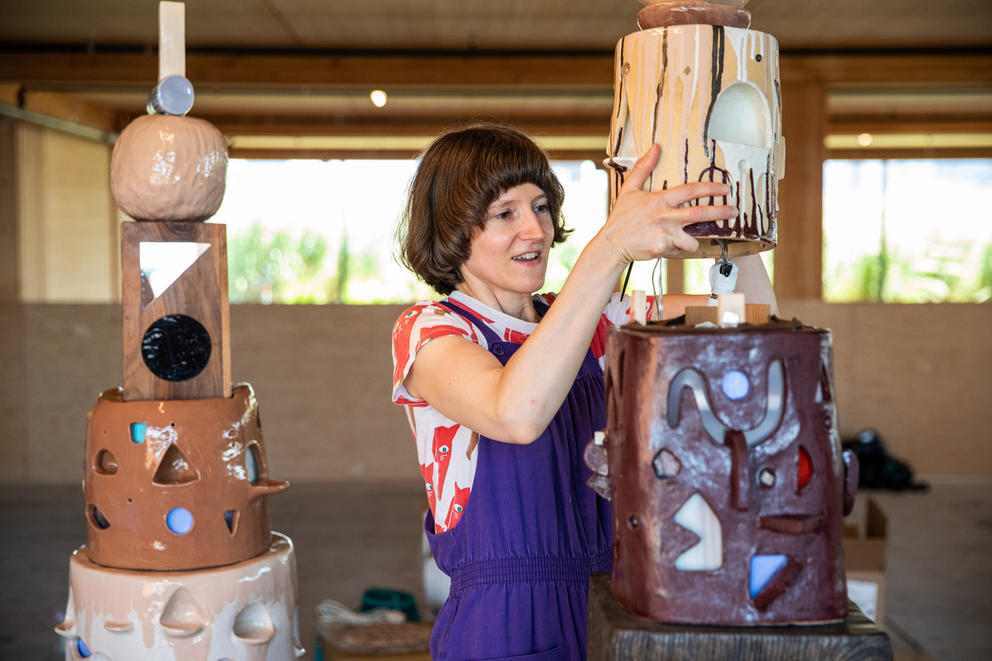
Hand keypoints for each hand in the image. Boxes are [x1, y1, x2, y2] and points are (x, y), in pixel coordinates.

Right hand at [597, 144, 737, 263]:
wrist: (611, 244)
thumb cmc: (621, 217)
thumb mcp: (629, 189)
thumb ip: (644, 168)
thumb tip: (655, 148)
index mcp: (659, 200)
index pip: (690, 191)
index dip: (710, 188)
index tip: (725, 189)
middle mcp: (664, 216)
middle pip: (700, 214)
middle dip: (721, 212)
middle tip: (734, 211)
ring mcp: (664, 234)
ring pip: (692, 239)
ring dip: (694, 240)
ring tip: (691, 240)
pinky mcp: (661, 249)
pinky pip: (678, 250)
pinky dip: (676, 250)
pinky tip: (666, 247)